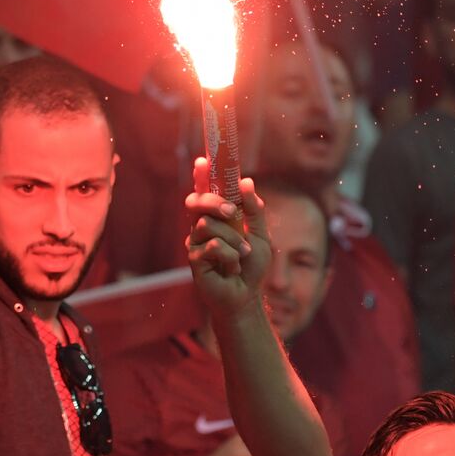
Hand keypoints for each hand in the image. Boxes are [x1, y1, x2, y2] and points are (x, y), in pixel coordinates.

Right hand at [184, 158, 270, 317]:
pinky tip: (232, 268)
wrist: (247, 295)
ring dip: (233, 240)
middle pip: (197, 201)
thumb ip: (254, 210)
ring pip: (208, 225)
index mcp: (216, 217)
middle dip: (215, 203)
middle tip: (232, 213)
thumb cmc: (251, 266)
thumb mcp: (260, 235)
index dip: (202, 175)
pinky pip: (212, 246)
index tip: (203, 160)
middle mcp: (202, 226)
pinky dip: (229, 256)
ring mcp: (195, 242)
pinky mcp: (194, 260)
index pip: (205, 191)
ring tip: (242, 255)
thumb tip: (247, 182)